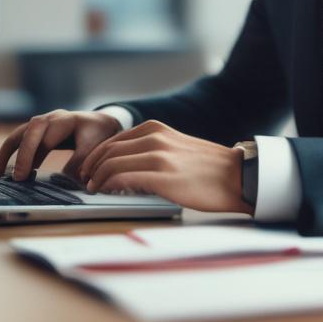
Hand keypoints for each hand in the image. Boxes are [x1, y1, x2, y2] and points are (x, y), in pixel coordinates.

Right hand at [0, 109, 122, 180]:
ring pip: (18, 135)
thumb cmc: (97, 134)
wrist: (97, 122)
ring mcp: (40, 123)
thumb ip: (82, 161)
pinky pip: (17, 141)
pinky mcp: (35, 132)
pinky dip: (7, 155)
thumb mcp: (96, 146)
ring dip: (6, 154)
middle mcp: (51, 119)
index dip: (39, 158)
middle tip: (18, 178)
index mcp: (67, 121)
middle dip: (23, 155)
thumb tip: (69, 179)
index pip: (49, 139)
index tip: (29, 178)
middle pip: (31, 132)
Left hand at [79, 119, 248, 213]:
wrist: (236, 176)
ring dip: (96, 177)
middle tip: (86, 180)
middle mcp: (154, 138)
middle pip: (107, 150)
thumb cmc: (208, 168)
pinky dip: (108, 185)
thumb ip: (152, 149)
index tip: (89, 169)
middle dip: (91, 167)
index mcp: (156, 129)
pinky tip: (107, 192)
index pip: (113, 140)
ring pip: (111, 163)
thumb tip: (127, 165)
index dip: (95, 156)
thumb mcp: (176, 146)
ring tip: (93, 189)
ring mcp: (157, 156)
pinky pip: (122, 178)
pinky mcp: (161, 176)